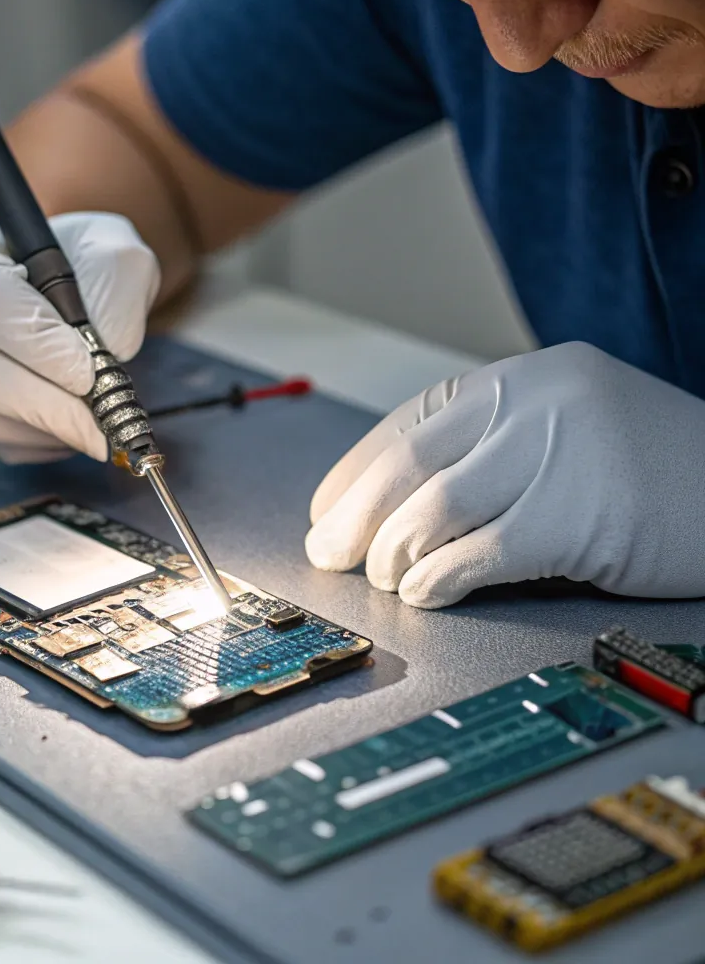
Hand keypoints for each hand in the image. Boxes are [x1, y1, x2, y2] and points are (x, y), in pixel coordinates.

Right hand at [0, 212, 160, 462]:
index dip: (36, 342)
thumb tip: (112, 348)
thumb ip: (117, 283)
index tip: (88, 372)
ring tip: (97, 413)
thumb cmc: (84, 270)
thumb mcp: (114, 251)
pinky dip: (50, 441)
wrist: (74, 297)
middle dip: (49, 405)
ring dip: (54, 427)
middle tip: (104, 421)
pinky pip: (4, 445)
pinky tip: (75, 418)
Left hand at [305, 341, 704, 608]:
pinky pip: (482, 555)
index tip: (325, 510)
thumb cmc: (646, 463)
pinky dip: (439, 579)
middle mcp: (532, 402)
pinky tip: (421, 594)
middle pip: (410, 467)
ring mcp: (557, 455)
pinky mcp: (580, 517)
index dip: (355, 474)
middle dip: (355, 518)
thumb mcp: (561, 426)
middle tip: (328, 553)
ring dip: (393, 554)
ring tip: (381, 577)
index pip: (410, 426)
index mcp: (519, 378)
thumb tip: (396, 504)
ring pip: (436, 511)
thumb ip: (486, 448)